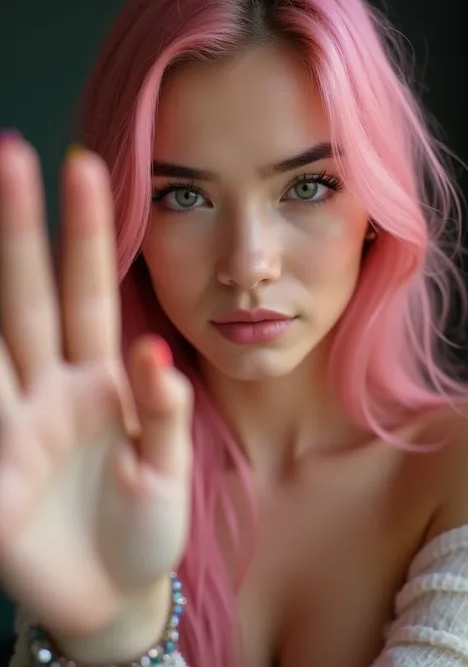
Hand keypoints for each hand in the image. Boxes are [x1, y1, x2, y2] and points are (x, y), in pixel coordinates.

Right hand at [0, 135, 192, 639]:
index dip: (90, 233)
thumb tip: (155, 354)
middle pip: (34, 296)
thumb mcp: (169, 469)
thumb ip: (163, 412)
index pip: (94, 292)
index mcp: (104, 380)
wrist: (115, 597)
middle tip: (13, 153)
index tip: (87, 167)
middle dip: (23, 228)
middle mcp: (55, 388)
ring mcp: (19, 423)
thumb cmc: (146, 530)